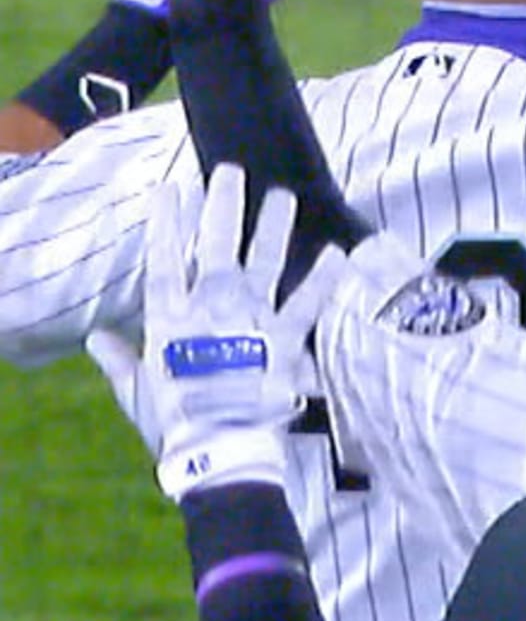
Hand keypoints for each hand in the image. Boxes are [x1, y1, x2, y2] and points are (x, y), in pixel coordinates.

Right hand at [140, 162, 347, 501]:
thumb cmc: (174, 421)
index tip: (169, 189)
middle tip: (230, 171)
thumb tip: (95, 339)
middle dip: (223, 205)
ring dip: (274, 226)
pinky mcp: (286, 338)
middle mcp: (212, 309)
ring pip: (265, 261)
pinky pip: (308, 302)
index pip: (165, 260)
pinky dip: (323, 278)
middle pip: (217, 246)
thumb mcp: (136, 390)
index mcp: (171, 319)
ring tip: (282, 195)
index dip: (166, 223)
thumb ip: (119, 360)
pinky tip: (336, 251)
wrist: (217, 449)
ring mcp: (251, 320)